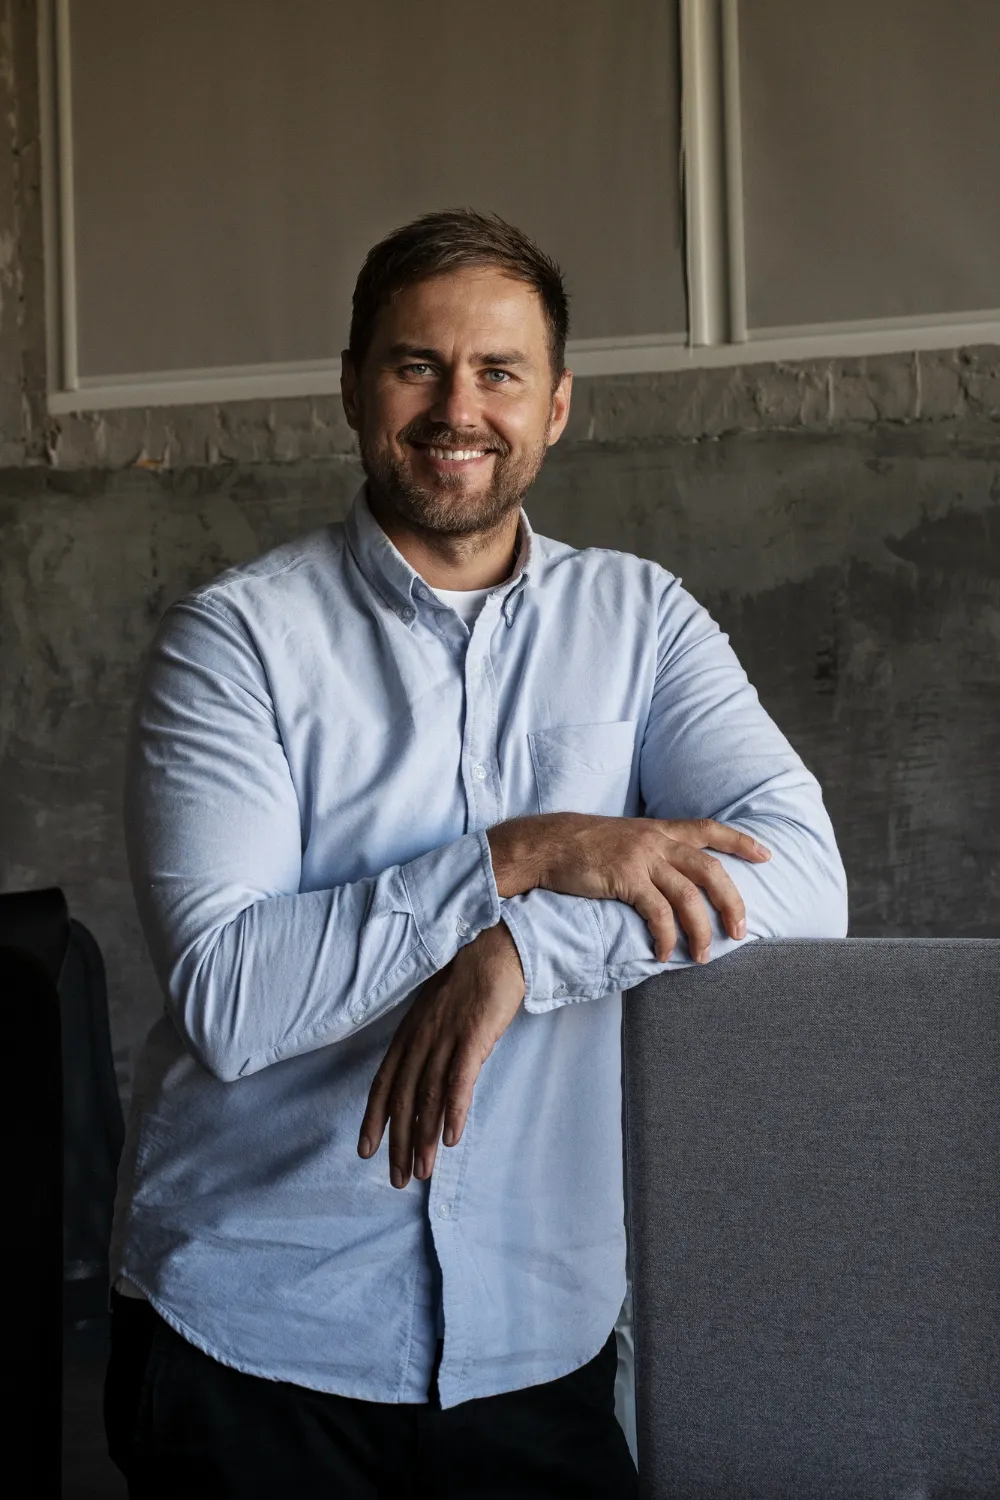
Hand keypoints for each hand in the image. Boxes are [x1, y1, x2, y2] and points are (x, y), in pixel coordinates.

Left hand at [357, 921, 524, 1188]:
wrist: (498, 946)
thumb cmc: (472, 979)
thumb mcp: (440, 1012)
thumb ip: (430, 1044)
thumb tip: (428, 1079)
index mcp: (410, 1032)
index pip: (384, 1082)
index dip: (374, 1118)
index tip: (365, 1151)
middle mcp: (420, 1037)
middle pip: (403, 1097)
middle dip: (397, 1141)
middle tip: (397, 1178)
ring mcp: (445, 1036)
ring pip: (427, 1096)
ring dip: (423, 1137)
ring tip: (422, 1171)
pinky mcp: (472, 1035)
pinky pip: (459, 1079)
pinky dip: (453, 1110)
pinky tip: (450, 1138)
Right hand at [487, 814, 771, 963]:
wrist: (545, 845)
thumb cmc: (580, 845)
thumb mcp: (623, 837)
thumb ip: (649, 849)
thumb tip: (668, 872)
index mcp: (658, 829)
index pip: (709, 829)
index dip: (741, 842)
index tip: (767, 855)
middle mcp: (656, 841)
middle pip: (710, 869)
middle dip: (732, 901)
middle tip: (742, 930)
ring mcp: (641, 859)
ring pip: (688, 896)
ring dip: (701, 929)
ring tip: (705, 956)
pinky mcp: (624, 879)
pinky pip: (656, 913)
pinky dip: (666, 936)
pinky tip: (665, 954)